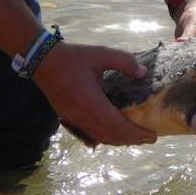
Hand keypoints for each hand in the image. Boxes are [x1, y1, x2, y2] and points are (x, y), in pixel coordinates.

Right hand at [32, 41, 158, 146]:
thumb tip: (143, 73)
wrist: (43, 61)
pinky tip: (114, 134)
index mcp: (92, 103)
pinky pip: (90, 134)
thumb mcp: (101, 54)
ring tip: (135, 137)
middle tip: (149, 138)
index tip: (152, 136)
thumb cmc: (74, 57)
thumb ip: (124, 61)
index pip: (118, 126)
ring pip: (100, 138)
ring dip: (119, 140)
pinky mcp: (69, 119)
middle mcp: (83, 117)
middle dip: (131, 140)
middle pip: (111, 136)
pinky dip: (105, 137)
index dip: (136, 134)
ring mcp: (74, 120)